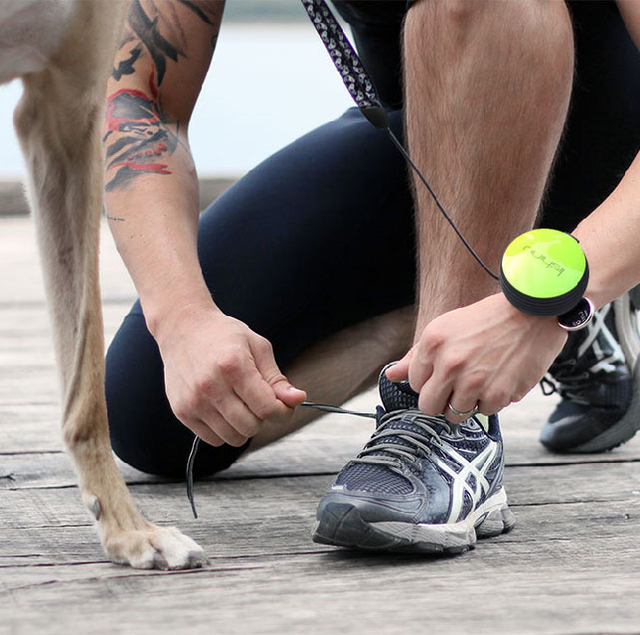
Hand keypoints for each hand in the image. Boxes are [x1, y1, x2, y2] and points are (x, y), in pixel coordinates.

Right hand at [154, 305, 305, 446]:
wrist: (183, 328)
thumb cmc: (223, 336)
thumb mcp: (257, 347)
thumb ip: (277, 378)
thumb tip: (298, 399)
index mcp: (233, 366)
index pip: (267, 408)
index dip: (283, 411)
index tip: (283, 404)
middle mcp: (211, 386)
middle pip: (251, 426)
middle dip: (261, 417)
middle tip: (256, 399)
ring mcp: (193, 401)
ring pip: (233, 438)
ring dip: (243, 426)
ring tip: (239, 403)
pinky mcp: (182, 411)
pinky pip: (213, 440)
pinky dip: (224, 430)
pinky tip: (222, 409)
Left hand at [385, 293, 566, 422]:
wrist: (533, 312)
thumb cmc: (487, 319)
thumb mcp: (446, 328)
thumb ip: (416, 356)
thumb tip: (390, 376)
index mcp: (432, 343)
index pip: (415, 384)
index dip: (430, 381)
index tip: (445, 373)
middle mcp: (449, 363)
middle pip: (429, 406)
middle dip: (441, 401)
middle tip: (457, 387)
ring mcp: (474, 380)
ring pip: (455, 414)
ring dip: (467, 402)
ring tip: (480, 380)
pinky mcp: (498, 394)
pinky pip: (484, 412)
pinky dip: (491, 400)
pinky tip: (499, 378)